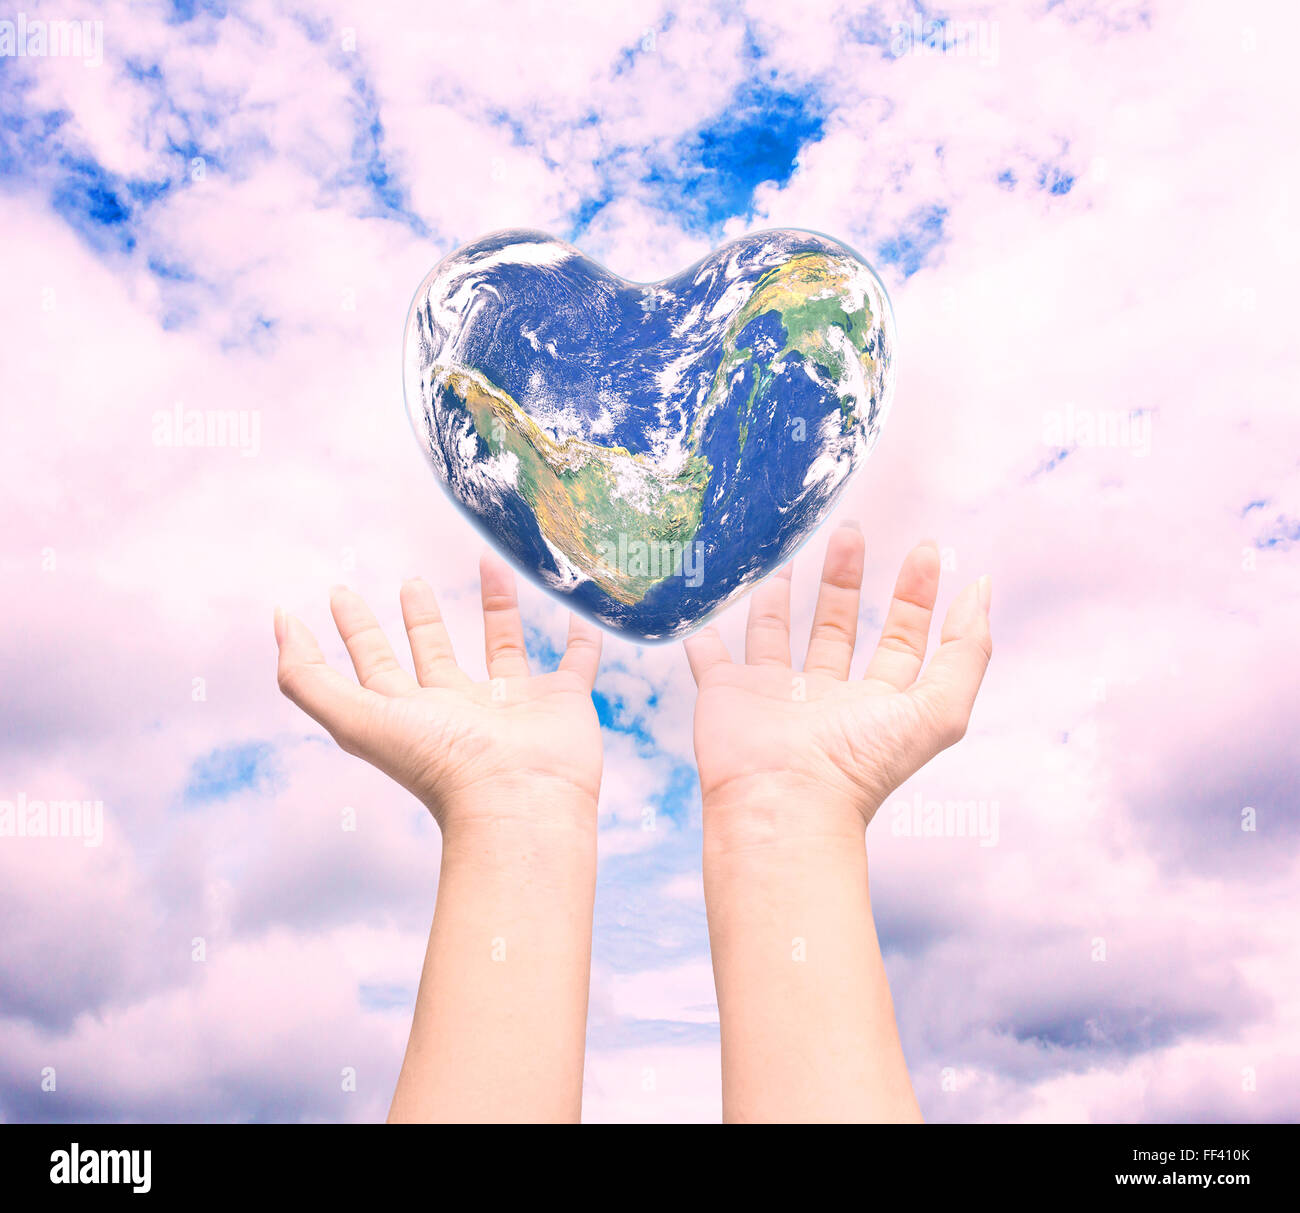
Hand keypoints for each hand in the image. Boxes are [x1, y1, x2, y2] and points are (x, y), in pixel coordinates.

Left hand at [274, 553, 602, 831]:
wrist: (519, 799)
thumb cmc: (438, 763)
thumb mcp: (355, 718)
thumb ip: (307, 676)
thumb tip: (279, 621)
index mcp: (411, 713)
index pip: (375, 664)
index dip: (355, 630)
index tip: (340, 592)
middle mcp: (460, 709)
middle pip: (433, 654)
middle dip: (419, 618)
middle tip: (408, 580)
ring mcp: (514, 706)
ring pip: (503, 647)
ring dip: (495, 607)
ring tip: (486, 562)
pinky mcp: (563, 702)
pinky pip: (576, 662)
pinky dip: (581, 638)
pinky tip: (578, 610)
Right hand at [685, 524, 991, 845]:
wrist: (782, 803)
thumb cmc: (860, 764)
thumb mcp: (938, 709)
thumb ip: (966, 651)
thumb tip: (983, 589)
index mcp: (875, 703)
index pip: (901, 638)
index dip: (915, 596)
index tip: (924, 549)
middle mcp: (824, 698)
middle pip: (837, 627)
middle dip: (846, 581)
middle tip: (851, 533)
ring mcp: (772, 696)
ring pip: (775, 636)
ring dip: (779, 599)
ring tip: (786, 556)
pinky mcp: (724, 695)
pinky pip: (711, 659)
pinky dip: (705, 640)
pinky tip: (704, 614)